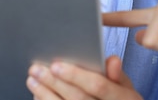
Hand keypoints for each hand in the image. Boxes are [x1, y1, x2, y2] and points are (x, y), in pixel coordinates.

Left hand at [26, 55, 142, 99]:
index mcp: (121, 98)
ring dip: (45, 94)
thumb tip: (111, 60)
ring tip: (32, 79)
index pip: (98, 85)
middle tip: (37, 69)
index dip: (76, 75)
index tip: (57, 65)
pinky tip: (38, 95)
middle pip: (76, 98)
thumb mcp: (126, 86)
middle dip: (54, 82)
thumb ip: (117, 73)